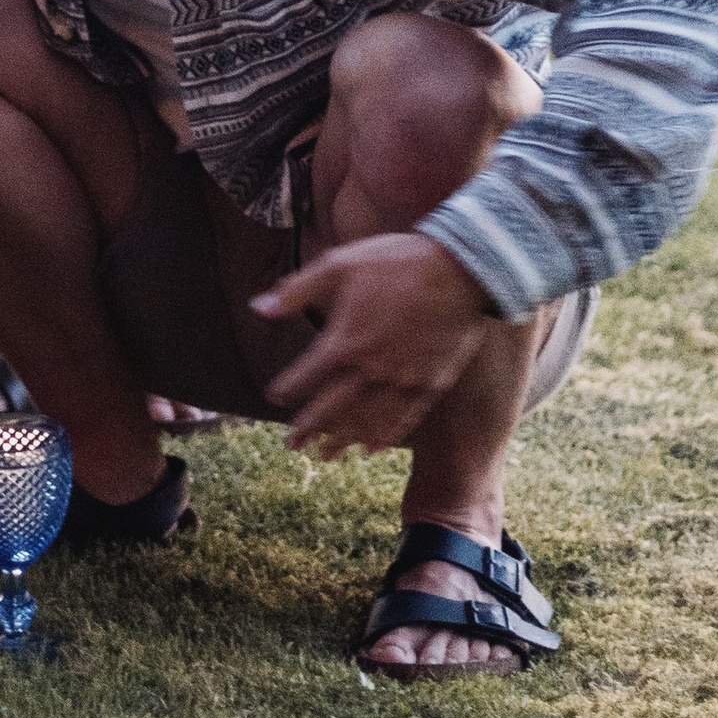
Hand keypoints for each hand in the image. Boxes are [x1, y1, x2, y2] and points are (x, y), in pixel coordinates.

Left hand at [258, 232, 493, 458]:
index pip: (306, 376)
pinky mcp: (430, 384)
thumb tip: (256, 308)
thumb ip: (296, 291)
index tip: (274, 398)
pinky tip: (370, 449)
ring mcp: (402, 380)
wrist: (460, 269)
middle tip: (291, 445)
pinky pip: (402, 420)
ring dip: (342, 440)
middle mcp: (371, 368)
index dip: (287, 389)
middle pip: (332, 407)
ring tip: (325, 455)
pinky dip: (383, 437)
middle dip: (309, 428)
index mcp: (345, 340)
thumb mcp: (338, 264)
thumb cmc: (396, 262)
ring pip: (365, 421)